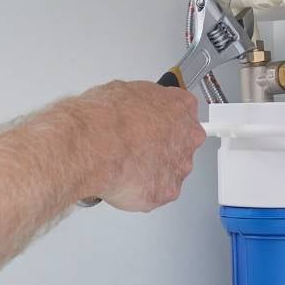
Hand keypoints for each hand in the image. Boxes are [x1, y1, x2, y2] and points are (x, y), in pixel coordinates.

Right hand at [73, 81, 206, 211]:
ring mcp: (179, 167)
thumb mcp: (124, 91)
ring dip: (151, 171)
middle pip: (180, 145)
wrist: (97, 145)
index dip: (163, 121)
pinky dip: (141, 190)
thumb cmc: (107, 117)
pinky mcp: (167, 191)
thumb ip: (140, 103)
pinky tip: (124, 181)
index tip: (152, 125)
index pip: (183, 113)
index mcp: (181, 107)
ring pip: (169, 171)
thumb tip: (131, 107)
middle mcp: (187, 138)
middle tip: (135, 147)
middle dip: (160, 148)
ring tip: (125, 165)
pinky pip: (156, 193)